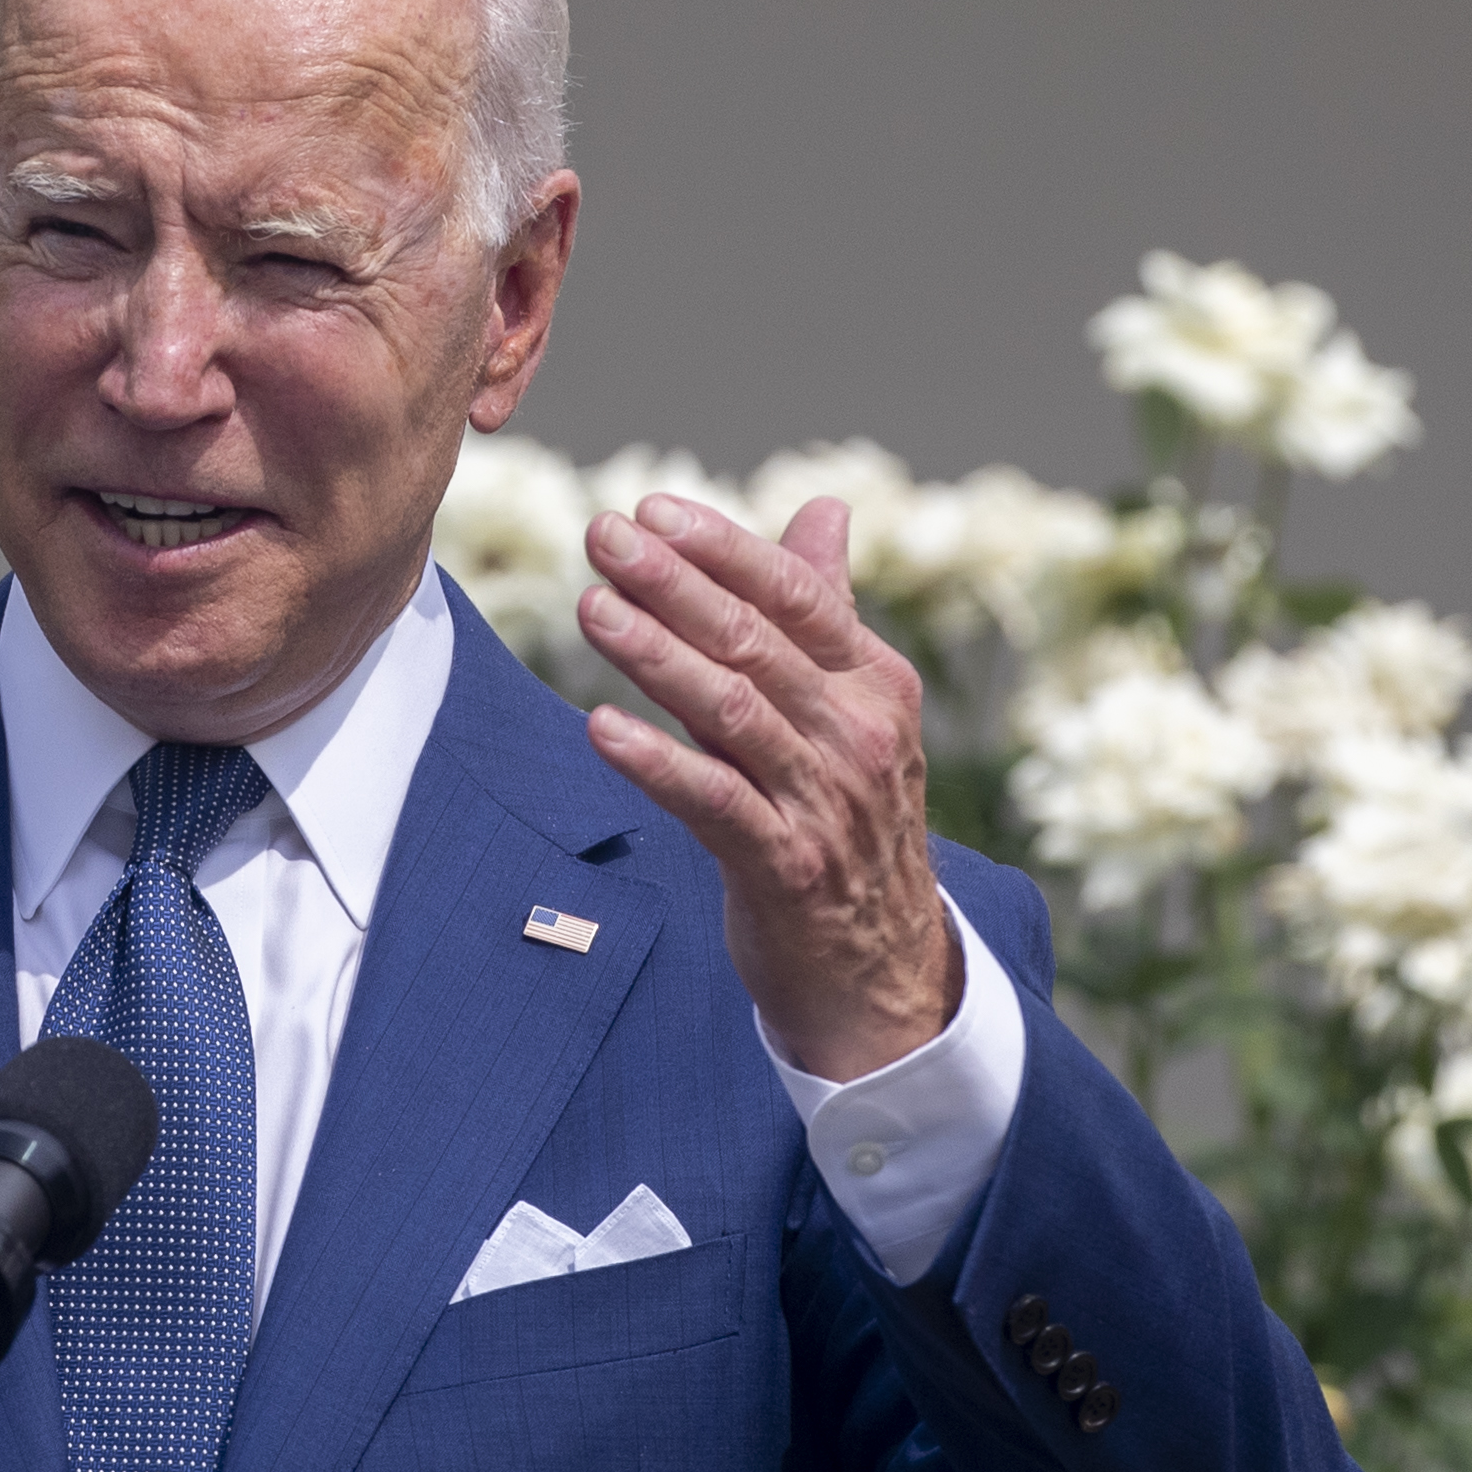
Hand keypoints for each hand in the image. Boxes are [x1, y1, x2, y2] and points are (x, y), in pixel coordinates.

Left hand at [575, 493, 958, 1079]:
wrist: (879, 962)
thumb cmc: (845, 817)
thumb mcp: (850, 710)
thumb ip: (825, 612)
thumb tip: (823, 509)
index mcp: (875, 683)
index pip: (796, 594)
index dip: (721, 548)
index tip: (649, 509)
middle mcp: (858, 732)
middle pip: (756, 642)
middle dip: (674, 584)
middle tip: (602, 536)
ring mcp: (824, 799)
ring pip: (731, 712)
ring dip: (656, 656)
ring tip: (592, 608)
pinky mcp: (786, 864)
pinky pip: (712, 802)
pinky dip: (656, 763)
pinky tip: (601, 728)